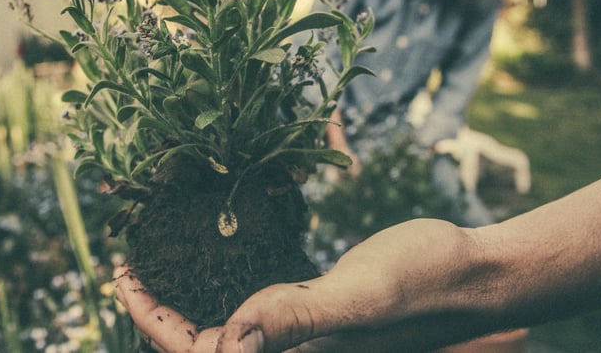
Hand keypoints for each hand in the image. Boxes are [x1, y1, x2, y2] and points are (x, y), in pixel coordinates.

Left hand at [116, 219, 473, 351]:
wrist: (477, 272)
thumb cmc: (429, 280)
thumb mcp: (363, 295)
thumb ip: (297, 317)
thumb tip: (228, 343)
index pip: (205, 352)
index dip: (154, 320)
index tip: (122, 275)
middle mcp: (297, 352)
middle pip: (208, 344)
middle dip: (160, 311)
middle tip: (129, 264)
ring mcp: (307, 334)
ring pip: (229, 326)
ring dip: (189, 299)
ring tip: (160, 261)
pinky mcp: (319, 311)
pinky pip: (259, 308)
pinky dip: (227, 285)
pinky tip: (218, 257)